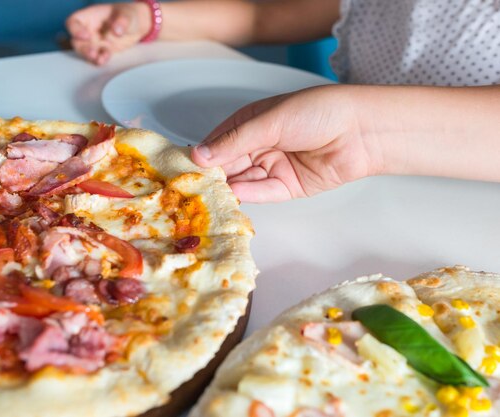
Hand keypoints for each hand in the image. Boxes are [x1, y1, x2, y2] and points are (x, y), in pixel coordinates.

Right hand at [66, 3, 150, 65]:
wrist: (138, 26)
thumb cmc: (128, 14)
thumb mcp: (127, 14)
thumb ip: (122, 21)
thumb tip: (116, 30)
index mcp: (90, 16)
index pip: (73, 22)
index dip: (75, 30)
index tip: (85, 36)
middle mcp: (89, 30)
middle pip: (76, 41)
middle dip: (83, 48)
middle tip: (92, 53)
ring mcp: (95, 42)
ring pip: (85, 52)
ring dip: (90, 57)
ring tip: (99, 59)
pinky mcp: (103, 51)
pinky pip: (97, 58)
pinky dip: (100, 60)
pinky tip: (105, 59)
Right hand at [191, 85, 382, 202]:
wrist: (363, 130)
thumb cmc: (318, 112)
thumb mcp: (270, 121)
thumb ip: (234, 140)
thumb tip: (199, 154)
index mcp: (252, 122)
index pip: (219, 140)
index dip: (202, 154)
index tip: (183, 167)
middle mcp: (260, 145)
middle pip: (229, 164)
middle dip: (213, 175)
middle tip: (191, 188)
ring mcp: (274, 166)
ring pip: (244, 180)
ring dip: (229, 187)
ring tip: (209, 196)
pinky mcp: (288, 187)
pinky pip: (264, 192)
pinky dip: (249, 194)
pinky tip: (234, 196)